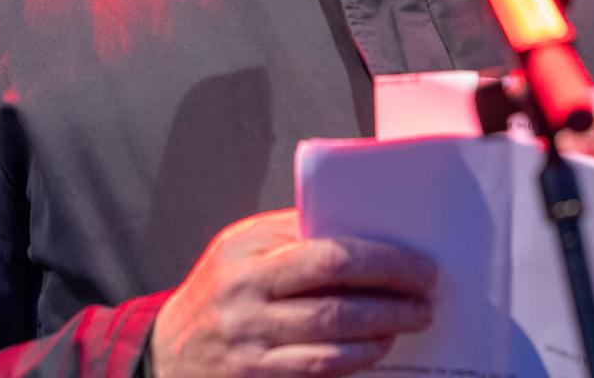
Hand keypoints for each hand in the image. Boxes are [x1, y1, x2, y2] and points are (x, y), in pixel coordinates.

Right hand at [149, 209, 436, 377]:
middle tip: (425, 295)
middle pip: (334, 292)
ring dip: (382, 328)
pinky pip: (320, 370)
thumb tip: (364, 231)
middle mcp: (244, 295)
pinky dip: (357, 359)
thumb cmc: (220, 293)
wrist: (169, 354)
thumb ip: (290, 238)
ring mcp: (250, 342)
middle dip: (390, 292)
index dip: (380, 258)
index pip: (325, 249)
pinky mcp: (258, 377)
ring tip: (409, 320)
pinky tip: (376, 348)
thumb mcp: (240, 252)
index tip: (416, 262)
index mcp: (244, 252)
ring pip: (333, 337)